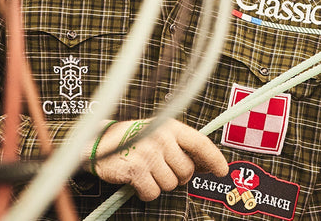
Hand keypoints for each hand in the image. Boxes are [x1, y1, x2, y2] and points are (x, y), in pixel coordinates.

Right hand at [90, 119, 228, 200]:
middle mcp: (162, 138)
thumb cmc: (134, 139)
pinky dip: (146, 193)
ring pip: (170, 184)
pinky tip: (138, 183)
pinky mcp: (136, 169)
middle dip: (177, 177)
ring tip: (147, 172)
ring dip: (159, 184)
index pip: (200, 143)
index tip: (222, 171)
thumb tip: (205, 166)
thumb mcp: (160, 134)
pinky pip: (153, 193)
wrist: (98, 142)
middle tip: (161, 170)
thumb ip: (181, 147)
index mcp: (171, 127)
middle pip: (186, 171)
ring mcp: (148, 153)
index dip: (214, 159)